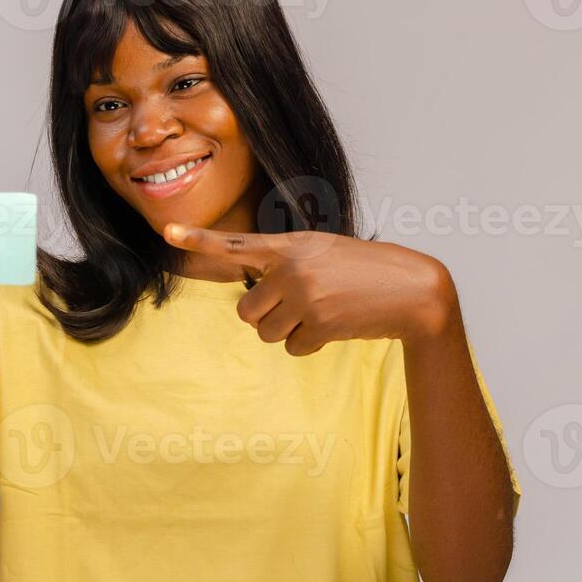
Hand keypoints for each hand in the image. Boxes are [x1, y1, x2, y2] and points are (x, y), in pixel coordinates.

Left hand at [162, 224, 456, 355]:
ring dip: (289, 332)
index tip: (168, 233)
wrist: (413, 289)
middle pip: (245, 311)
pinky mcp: (320, 324)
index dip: (198, 240)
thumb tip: (252, 306)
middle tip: (296, 308)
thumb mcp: (323, 253)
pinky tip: (335, 326)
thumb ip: (286, 267)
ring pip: (267, 333)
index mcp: (291, 245)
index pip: (235, 244)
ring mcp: (305, 296)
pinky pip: (294, 348)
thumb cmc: (365, 271)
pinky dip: (311, 344)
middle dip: (266, 317)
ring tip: (321, 313)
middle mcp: (292, 268)